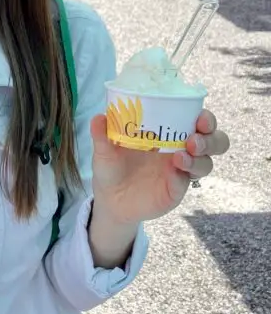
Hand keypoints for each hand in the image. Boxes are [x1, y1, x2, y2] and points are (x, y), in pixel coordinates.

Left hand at [90, 109, 229, 225]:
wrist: (109, 198)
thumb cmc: (113, 166)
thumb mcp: (105, 150)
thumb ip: (103, 135)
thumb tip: (99, 117)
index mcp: (171, 132)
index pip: (200, 121)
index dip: (206, 118)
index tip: (199, 115)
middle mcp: (182, 150)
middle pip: (215, 142)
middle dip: (211, 139)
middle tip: (194, 140)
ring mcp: (181, 172)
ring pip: (206, 164)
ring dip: (198, 159)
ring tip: (180, 157)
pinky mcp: (175, 191)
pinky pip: (185, 183)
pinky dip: (181, 177)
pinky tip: (172, 173)